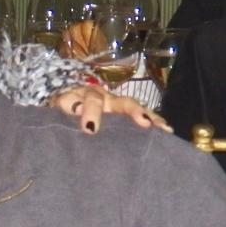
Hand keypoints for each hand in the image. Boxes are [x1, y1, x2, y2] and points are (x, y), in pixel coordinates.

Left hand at [51, 85, 171, 134]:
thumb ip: (64, 109)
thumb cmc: (64, 106)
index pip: (91, 101)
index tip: (90, 130)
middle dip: (134, 112)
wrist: (68, 99)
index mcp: (87, 95)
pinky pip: (142, 116)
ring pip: (137, 108)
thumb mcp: (59, 107)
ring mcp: (118, 105)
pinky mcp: (125, 113)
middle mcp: (107, 98)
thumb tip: (72, 115)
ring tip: (163, 128)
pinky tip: (166, 131)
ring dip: (150, 117)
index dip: (91, 114)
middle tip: (144, 123)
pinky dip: (154, 122)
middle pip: (123, 102)